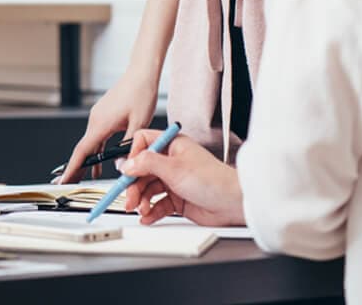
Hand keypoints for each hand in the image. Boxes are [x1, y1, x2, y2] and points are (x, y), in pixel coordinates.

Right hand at [58, 69, 158, 181]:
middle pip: (82, 149)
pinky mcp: (103, 116)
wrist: (141, 74)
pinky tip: (98, 163)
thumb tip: (122, 164)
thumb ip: (129, 146)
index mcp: (101, 123)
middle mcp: (95, 120)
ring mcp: (98, 117)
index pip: (83, 151)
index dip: (73, 168)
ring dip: (86, 161)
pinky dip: (95, 151)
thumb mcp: (139, 124)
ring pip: (90, 144)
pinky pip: (97, 138)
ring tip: (84, 178)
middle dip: (75, 168)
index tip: (65, 180)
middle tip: (69, 184)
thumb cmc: (140, 94)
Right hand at [120, 129, 244, 226]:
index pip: (143, 143)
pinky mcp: (177, 199)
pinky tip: (147, 217)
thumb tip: (127, 164)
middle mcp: (171, 161)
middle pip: (142, 170)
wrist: (234, 203)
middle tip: (128, 198)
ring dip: (142, 200)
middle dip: (134, 185)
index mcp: (172, 145)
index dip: (133, 156)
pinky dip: (151, 211)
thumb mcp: (174, 168)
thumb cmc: (214, 179)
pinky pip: (158, 204)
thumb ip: (147, 163)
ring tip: (141, 210)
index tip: (127, 171)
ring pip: (148, 188)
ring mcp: (174, 181)